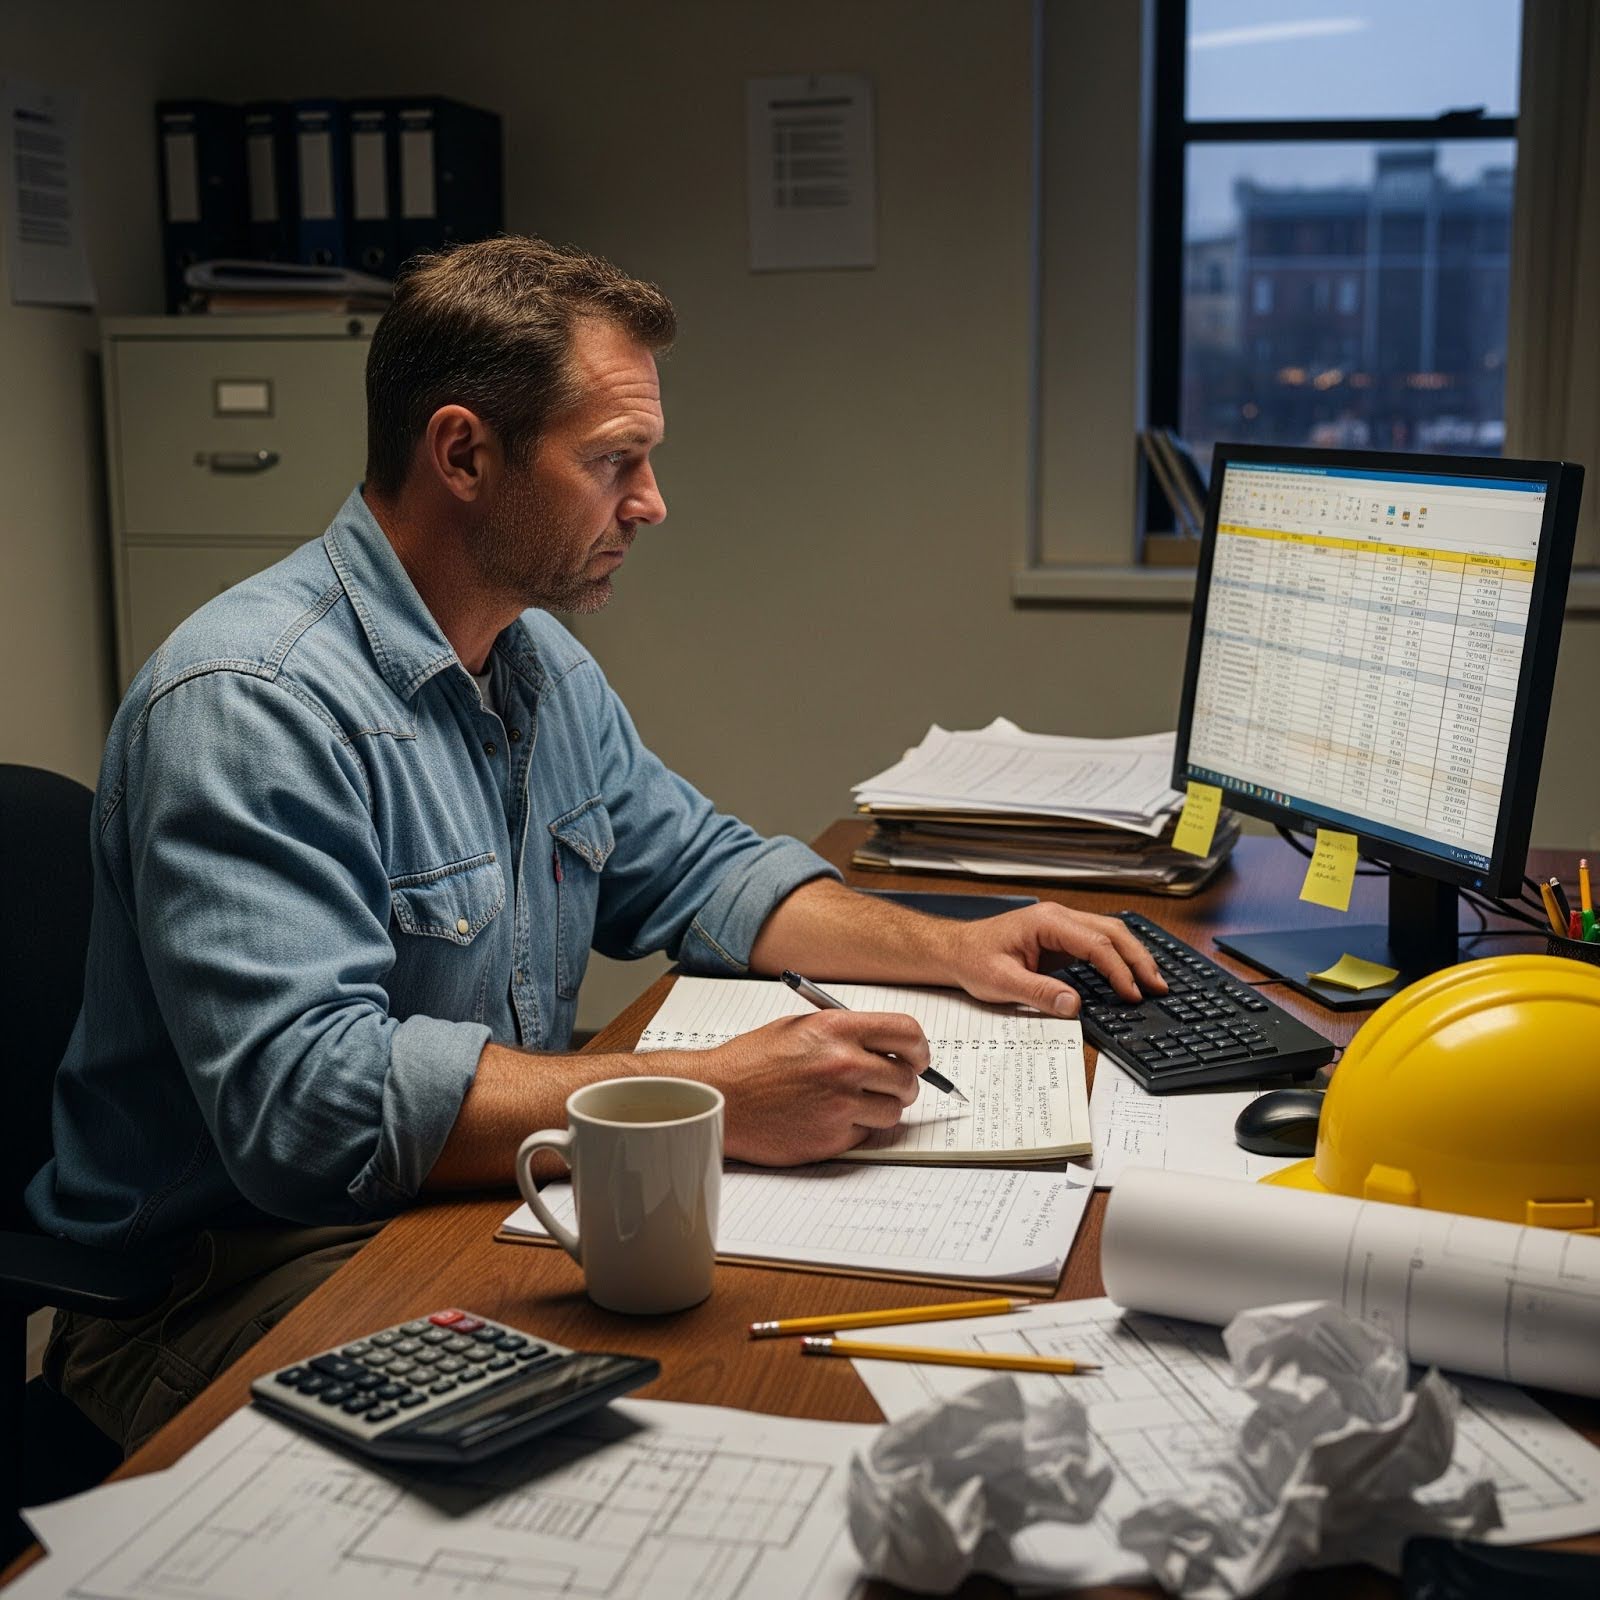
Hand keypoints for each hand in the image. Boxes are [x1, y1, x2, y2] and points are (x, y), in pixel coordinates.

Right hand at [673, 1010, 930, 1164]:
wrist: (719, 1097)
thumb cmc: (753, 1062)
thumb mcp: (800, 1027)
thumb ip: (846, 1033)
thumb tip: (887, 1047)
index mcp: (837, 1029)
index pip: (908, 1032)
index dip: (919, 1048)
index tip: (917, 1058)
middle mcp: (844, 1064)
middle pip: (907, 1078)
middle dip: (903, 1083)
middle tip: (889, 1086)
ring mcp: (839, 1104)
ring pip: (892, 1112)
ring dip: (880, 1109)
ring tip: (851, 1102)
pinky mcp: (831, 1137)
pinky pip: (865, 1134)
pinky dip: (854, 1129)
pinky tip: (827, 1118)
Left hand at [945, 904, 1166, 1016]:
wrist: (953, 950)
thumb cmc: (972, 959)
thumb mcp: (1002, 981)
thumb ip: (1039, 993)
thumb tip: (1074, 1005)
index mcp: (1047, 922)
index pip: (1096, 944)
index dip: (1119, 970)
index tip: (1132, 994)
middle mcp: (1058, 917)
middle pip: (1112, 932)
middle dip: (1138, 959)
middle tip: (1158, 986)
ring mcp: (1061, 926)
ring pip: (1109, 934)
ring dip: (1132, 956)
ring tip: (1153, 982)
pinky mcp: (1060, 939)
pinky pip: (1097, 944)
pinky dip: (1117, 958)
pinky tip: (1128, 975)